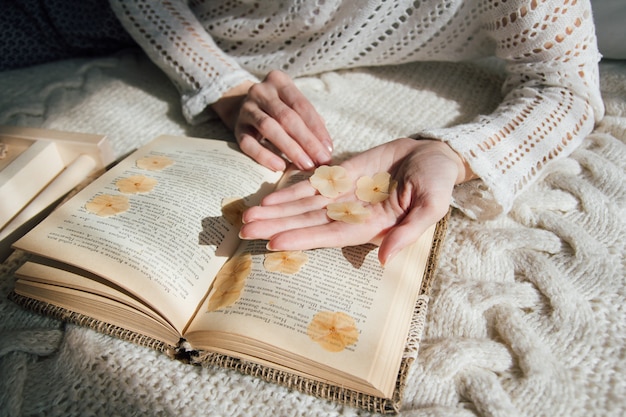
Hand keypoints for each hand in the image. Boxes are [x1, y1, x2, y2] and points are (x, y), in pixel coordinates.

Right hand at [211, 70, 332, 171]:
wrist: (242, 105)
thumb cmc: (278, 108)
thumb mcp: (294, 106)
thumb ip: (310, 121)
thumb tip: (325, 147)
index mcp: (279, 81)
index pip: (302, 105)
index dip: (317, 129)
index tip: (328, 149)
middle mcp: (261, 91)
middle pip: (287, 117)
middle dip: (307, 141)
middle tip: (320, 161)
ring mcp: (246, 108)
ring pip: (269, 128)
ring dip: (290, 149)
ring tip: (305, 165)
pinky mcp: (236, 127)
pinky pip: (249, 143)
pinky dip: (265, 156)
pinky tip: (279, 166)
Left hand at [240, 138, 474, 263]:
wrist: (434, 156)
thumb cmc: (438, 183)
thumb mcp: (433, 205)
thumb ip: (409, 231)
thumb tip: (385, 258)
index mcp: (371, 226)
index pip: (330, 235)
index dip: (303, 239)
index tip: (275, 242)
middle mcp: (351, 214)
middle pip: (307, 223)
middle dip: (276, 226)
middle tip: (243, 231)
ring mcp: (344, 195)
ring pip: (303, 205)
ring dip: (275, 211)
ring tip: (246, 216)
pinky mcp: (342, 175)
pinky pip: (312, 184)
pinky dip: (290, 191)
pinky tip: (268, 197)